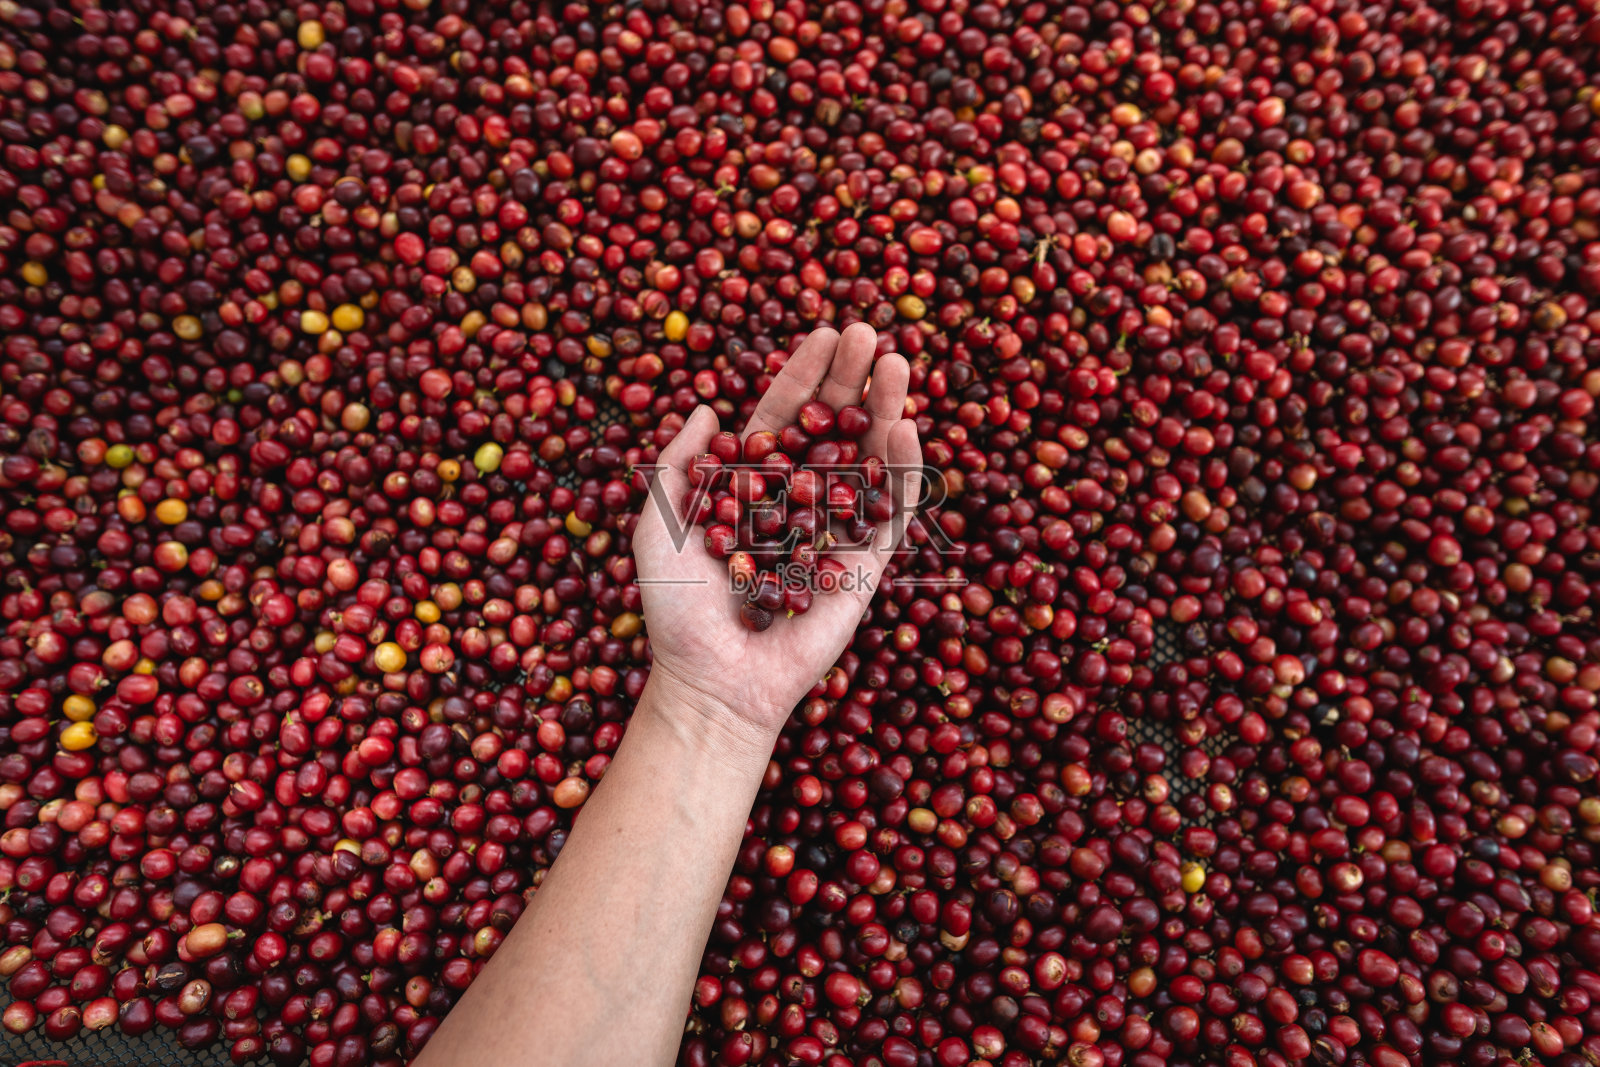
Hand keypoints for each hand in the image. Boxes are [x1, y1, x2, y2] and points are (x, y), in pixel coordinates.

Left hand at [632, 323, 922, 749]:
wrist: (711, 680)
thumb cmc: (677, 608)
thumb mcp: (658, 522)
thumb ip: (678, 464)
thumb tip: (704, 408)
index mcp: (752, 486)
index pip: (785, 417)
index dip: (805, 374)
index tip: (825, 331)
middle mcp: (799, 501)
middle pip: (835, 427)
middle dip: (853, 378)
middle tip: (872, 331)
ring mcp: (836, 531)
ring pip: (869, 458)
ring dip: (887, 408)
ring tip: (899, 362)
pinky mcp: (866, 566)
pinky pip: (891, 510)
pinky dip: (903, 469)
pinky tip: (906, 425)